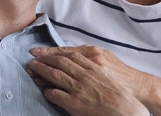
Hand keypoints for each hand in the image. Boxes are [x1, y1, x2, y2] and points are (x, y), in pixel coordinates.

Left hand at [28, 45, 150, 115]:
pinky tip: (45, 90)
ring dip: (42, 72)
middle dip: (45, 60)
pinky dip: (49, 91)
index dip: (54, 52)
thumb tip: (80, 60)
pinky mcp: (76, 104)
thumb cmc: (121, 92)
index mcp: (94, 65)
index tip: (43, 51)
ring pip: (55, 76)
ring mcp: (80, 88)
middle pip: (60, 63)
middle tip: (33, 59)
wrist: (128, 110)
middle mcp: (85, 74)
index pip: (70, 55)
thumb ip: (93, 65)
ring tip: (33, 70)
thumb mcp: (109, 72)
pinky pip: (57, 95)